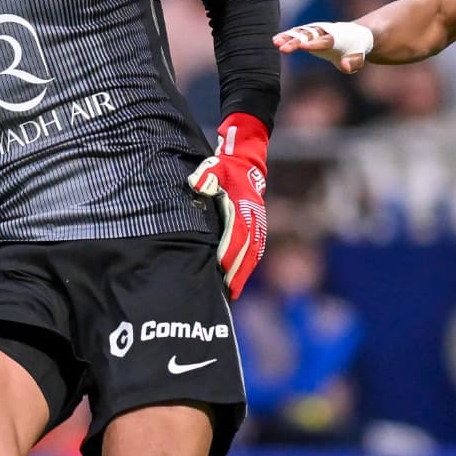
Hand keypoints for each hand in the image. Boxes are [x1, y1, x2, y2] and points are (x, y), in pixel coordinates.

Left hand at [188, 112, 269, 298]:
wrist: (246, 162)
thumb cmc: (225, 168)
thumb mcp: (213, 167)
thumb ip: (205, 176)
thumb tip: (197, 184)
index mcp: (243, 208)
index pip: (238, 236)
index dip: (231, 254)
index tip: (223, 270)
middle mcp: (253, 219)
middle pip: (248, 251)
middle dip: (239, 272)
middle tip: (229, 292)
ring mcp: (258, 223)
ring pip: (253, 253)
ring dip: (244, 272)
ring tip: (234, 292)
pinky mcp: (257, 226)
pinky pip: (255, 250)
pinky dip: (248, 265)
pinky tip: (239, 278)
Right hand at [274, 21, 372, 73]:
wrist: (353, 35)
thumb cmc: (356, 50)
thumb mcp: (358, 58)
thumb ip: (353, 63)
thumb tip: (344, 66)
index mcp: (336, 38)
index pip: (324, 41)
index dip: (314, 44)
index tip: (302, 47)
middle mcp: (323, 32)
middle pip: (308, 36)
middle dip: (295, 41)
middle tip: (282, 48)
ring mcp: (315, 31)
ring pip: (300, 33)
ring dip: (288, 37)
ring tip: (275, 42)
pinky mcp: (309, 34)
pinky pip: (296, 33)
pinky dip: (287, 36)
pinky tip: (275, 40)